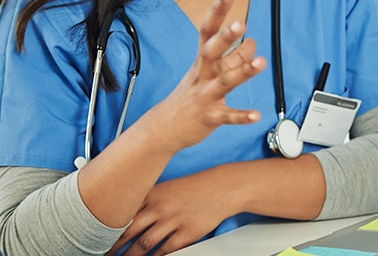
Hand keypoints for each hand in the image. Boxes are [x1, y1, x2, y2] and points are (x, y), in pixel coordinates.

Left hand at [107, 172, 227, 254]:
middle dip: (113, 248)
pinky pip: (165, 251)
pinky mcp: (187, 233)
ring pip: (144, 245)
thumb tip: (126, 214)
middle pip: (128, 232)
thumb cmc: (193, 187)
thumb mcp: (167, 187)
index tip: (95, 239)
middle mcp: (160, 207)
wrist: (223, 187)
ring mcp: (173, 221)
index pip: (123, 214)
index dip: (107, 229)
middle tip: (103, 255)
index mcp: (153, 193)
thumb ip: (146, 199)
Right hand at [144, 0, 265, 154]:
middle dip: (224, 37)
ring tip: (261, 63)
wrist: (163, 129)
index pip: (207, 31)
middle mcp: (202, 75)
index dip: (217, 12)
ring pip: (224, 81)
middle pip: (211, 52)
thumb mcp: (209, 74)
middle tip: (240, 23)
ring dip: (243, 72)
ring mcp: (205, 96)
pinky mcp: (210, 117)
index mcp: (202, 61)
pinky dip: (242, 116)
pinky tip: (257, 115)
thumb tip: (253, 42)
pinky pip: (227, 116)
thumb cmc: (189, 97)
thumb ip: (233, 58)